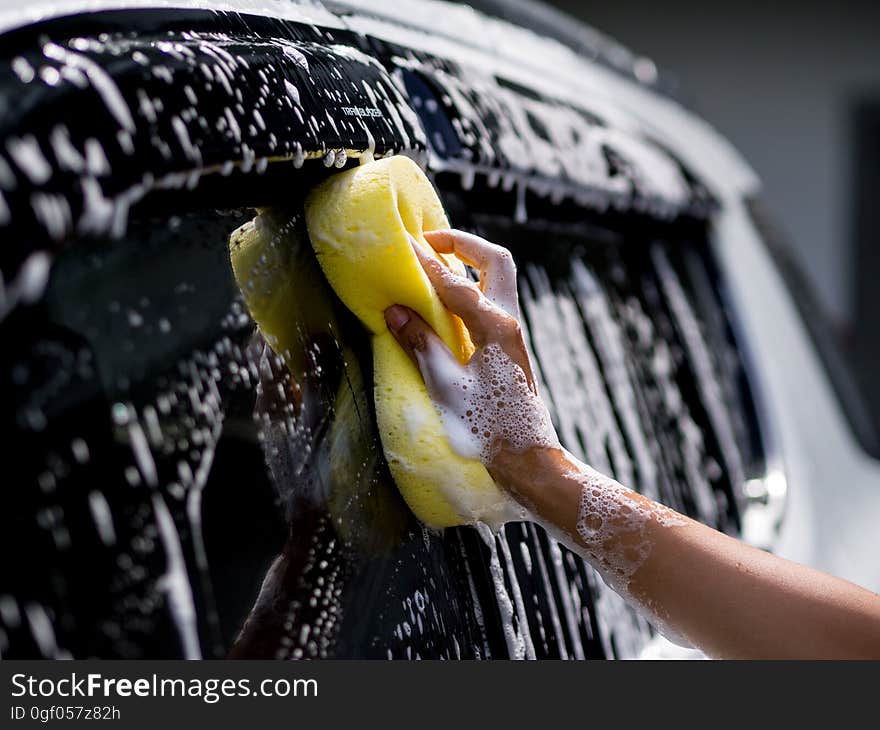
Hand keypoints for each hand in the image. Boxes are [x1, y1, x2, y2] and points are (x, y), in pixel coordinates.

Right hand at [383, 229, 559, 479]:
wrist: (524, 456)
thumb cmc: (486, 426)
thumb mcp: (445, 386)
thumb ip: (420, 343)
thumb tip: (395, 311)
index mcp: (495, 327)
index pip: (454, 282)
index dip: (426, 262)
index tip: (404, 244)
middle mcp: (508, 322)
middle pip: (495, 261)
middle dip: (463, 243)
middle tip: (430, 241)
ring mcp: (511, 332)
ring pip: (497, 277)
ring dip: (469, 262)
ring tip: (434, 263)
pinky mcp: (507, 345)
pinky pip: (491, 298)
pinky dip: (469, 285)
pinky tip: (444, 300)